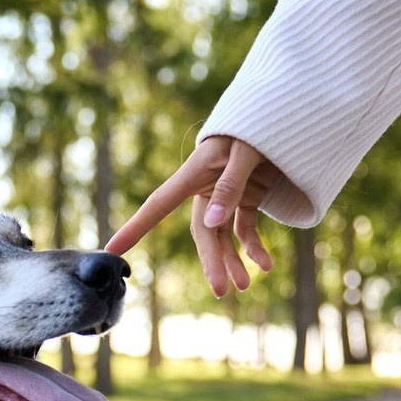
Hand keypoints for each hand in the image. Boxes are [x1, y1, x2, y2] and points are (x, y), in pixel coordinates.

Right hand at [106, 136, 279, 297]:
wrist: (287, 109)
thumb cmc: (262, 122)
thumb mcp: (247, 150)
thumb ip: (230, 185)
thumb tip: (211, 223)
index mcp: (195, 172)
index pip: (158, 205)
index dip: (135, 228)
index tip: (112, 250)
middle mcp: (206, 187)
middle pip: (202, 232)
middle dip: (211, 262)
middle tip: (220, 290)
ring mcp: (226, 195)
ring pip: (223, 236)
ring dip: (233, 261)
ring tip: (244, 286)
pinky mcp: (248, 197)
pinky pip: (246, 228)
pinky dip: (254, 247)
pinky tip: (266, 264)